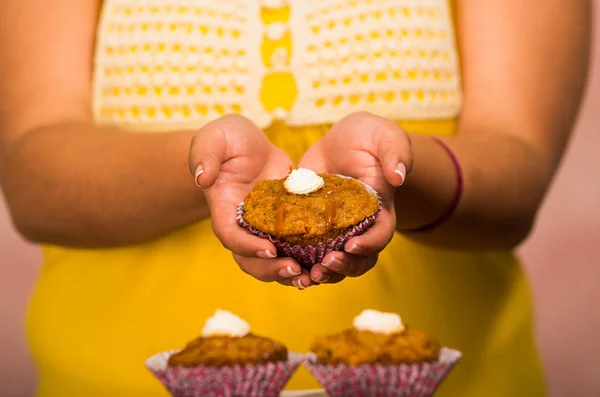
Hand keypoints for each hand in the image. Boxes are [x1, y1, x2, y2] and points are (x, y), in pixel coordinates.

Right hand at [188, 115, 311, 287]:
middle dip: (271, 269)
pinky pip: (294, 249)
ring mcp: (264, 229)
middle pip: (250, 259)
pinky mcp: (285, 226)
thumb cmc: (227, 139)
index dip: (247, 247)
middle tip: (296, 270)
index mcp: (224, 209)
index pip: (230, 236)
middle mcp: (243, 226)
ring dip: (290, 273)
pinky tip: (327, 261)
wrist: (249, 145)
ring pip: (272, 262)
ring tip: (312, 277)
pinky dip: (308, 259)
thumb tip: (202, 177)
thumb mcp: (213, 139)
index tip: (270, 250)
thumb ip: (205, 155)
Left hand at [299, 112, 412, 284]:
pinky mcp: (313, 227)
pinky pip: (308, 251)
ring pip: (334, 262)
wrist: (341, 141)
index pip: (380, 235)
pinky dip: (299, 261)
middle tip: (324, 264)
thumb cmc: (369, 137)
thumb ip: (395, 152)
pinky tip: (285, 262)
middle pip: (359, 259)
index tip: (351, 246)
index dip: (368, 244)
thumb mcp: (385, 136)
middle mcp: (360, 227)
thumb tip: (398, 177)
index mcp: (380, 210)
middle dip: (344, 266)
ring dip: (323, 272)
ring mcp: (336, 231)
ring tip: (307, 275)